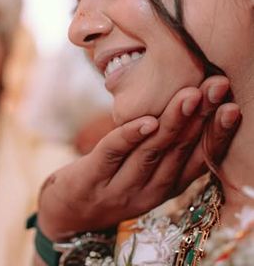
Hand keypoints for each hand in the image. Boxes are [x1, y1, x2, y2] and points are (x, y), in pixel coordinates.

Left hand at [37, 75, 239, 239]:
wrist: (67, 212)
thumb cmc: (112, 177)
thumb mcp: (144, 167)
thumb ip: (165, 144)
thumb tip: (188, 100)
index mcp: (167, 186)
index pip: (199, 160)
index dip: (217, 135)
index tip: (232, 106)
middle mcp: (149, 191)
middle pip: (179, 151)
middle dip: (201, 117)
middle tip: (217, 87)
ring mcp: (120, 188)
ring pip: (152, 152)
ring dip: (174, 122)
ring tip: (190, 94)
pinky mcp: (90, 180)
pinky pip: (112, 154)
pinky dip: (130, 136)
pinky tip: (147, 120)